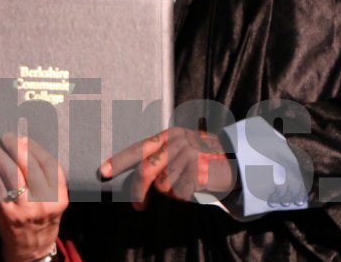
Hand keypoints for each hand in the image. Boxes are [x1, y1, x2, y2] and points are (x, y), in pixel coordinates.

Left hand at [0, 133, 67, 261]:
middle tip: (7, 138)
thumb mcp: (54, 203)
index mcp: (59, 198)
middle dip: (17, 147)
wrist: (31, 252)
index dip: (36, 148)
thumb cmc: (42, 222)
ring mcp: (25, 209)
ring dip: (1, 156)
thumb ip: (48, 182)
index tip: (25, 139)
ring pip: (12, 174)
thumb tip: (28, 149)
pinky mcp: (8, 214)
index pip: (50, 165)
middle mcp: (44, 202)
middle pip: (30, 166)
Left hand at [99, 127, 234, 209]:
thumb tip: (136, 181)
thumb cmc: (202, 157)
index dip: (120, 161)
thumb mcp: (180, 148)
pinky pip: (181, 192)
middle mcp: (178, 141)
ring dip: (172, 192)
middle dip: (138, 191)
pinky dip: (186, 195)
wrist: (237, 159)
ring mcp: (190, 155)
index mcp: (170, 134)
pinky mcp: (200, 170)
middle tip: (138, 205)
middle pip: (147, 170)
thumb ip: (159, 157)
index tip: (102, 172)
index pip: (139, 148)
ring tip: (185, 184)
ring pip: (164, 185)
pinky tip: (196, 186)